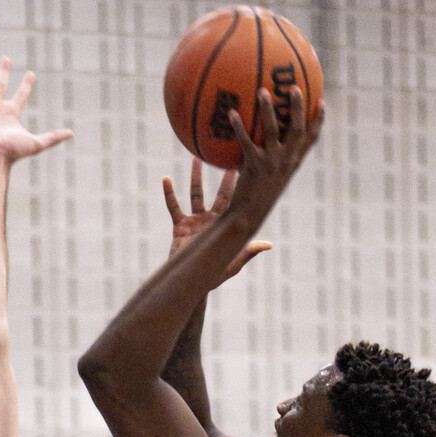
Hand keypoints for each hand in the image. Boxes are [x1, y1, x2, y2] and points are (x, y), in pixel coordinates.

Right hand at [0, 55, 71, 166]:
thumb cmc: (12, 152)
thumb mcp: (36, 143)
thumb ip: (53, 137)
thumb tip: (72, 134)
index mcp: (11, 113)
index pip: (21, 94)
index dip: (26, 84)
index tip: (31, 74)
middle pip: (1, 84)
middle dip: (3, 71)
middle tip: (6, 59)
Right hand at [162, 160, 270, 282]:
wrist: (191, 282)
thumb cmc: (213, 275)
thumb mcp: (232, 262)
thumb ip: (249, 252)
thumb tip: (269, 245)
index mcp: (224, 224)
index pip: (235, 200)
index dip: (241, 185)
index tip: (246, 167)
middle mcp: (211, 218)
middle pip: (218, 192)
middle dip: (223, 174)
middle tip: (228, 154)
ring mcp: (195, 220)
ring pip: (195, 193)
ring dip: (195, 176)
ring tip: (196, 157)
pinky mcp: (180, 226)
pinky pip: (173, 206)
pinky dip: (169, 193)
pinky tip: (166, 179)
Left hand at [220, 82, 323, 238]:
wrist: (247, 217)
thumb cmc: (257, 196)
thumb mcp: (270, 177)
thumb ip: (273, 156)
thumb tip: (265, 134)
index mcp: (293, 163)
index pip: (312, 139)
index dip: (318, 120)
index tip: (321, 101)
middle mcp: (286, 162)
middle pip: (297, 129)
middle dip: (298, 107)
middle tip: (293, 86)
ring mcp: (271, 164)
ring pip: (273, 131)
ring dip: (269, 110)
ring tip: (263, 91)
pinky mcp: (253, 167)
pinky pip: (246, 142)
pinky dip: (239, 127)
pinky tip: (232, 113)